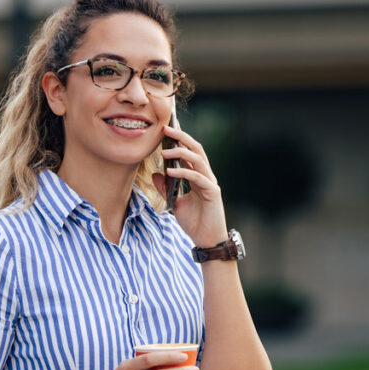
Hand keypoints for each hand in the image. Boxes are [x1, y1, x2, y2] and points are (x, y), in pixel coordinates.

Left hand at [153, 125, 228, 246]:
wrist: (207, 240)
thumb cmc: (194, 222)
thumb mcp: (174, 203)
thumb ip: (166, 188)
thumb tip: (155, 174)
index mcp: (199, 176)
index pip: (190, 151)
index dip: (179, 139)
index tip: (165, 129)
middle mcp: (206, 175)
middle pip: (196, 149)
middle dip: (181, 137)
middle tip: (165, 128)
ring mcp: (210, 182)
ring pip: (199, 159)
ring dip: (181, 153)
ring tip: (165, 151)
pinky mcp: (212, 192)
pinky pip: (197, 177)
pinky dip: (184, 172)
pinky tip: (171, 171)